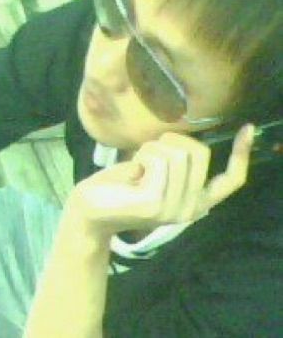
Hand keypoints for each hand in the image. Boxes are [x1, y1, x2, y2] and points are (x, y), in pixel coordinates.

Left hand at [68, 124, 255, 238]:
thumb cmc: (122, 185)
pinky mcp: (155, 202)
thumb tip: (188, 140)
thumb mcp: (157, 173)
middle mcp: (191, 209)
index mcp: (195, 200)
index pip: (231, 180)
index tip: (247, 129)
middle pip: (200, 152)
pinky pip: (158, 159)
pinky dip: (143, 155)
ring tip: (139, 166)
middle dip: (171, 142)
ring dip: (153, 149)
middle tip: (148, 156)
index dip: (242, 154)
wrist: (90, 208)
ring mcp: (174, 208)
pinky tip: (132, 171)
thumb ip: (178, 162)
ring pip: (178, 153)